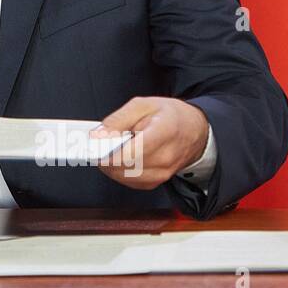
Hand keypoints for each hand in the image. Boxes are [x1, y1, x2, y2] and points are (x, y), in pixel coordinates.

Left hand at [89, 96, 208, 189]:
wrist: (195, 131)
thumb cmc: (170, 116)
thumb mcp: (143, 105)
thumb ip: (118, 119)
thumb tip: (98, 135)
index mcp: (164, 133)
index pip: (130, 152)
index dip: (107, 151)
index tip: (92, 145)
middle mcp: (165, 158)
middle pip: (124, 167)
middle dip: (104, 156)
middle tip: (95, 144)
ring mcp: (162, 173)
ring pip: (124, 176)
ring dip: (110, 164)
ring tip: (110, 148)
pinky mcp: (156, 182)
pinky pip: (129, 181)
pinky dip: (119, 171)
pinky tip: (119, 158)